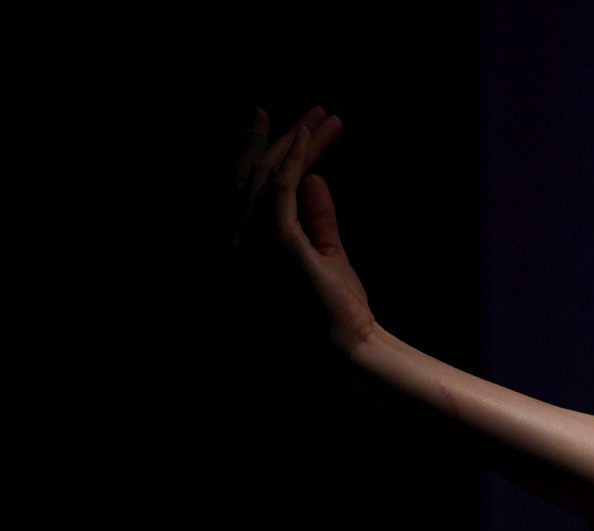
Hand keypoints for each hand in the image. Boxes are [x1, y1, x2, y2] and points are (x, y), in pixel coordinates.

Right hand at [235, 105, 374, 350]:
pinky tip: (312, 135)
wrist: (348, 351)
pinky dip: (297, 155)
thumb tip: (314, 179)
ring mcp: (252, 243)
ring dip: (295, 141)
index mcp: (248, 249)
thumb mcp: (326, 255)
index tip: (291, 129)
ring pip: (265, 175)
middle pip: (249, 177)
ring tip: (320, 116)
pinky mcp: (277, 241)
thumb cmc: (337, 311)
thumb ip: (316, 217)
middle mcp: (238, 243)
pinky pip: (282, 186)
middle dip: (273, 139)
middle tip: (301, 110)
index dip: (266, 156)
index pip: (250, 192)